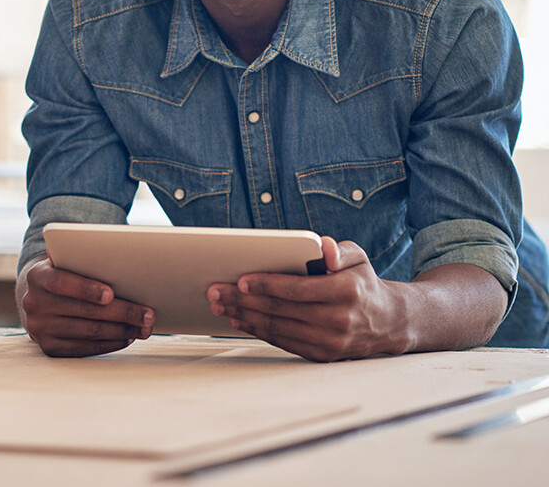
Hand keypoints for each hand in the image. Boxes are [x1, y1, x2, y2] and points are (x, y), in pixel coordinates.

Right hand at [19, 256, 154, 356]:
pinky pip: (84, 349)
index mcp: (38, 276)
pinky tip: (127, 337)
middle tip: (148, 314)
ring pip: (88, 332)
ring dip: (121, 331)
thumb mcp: (65, 259)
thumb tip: (118, 256)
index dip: (87, 288)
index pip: (62, 282)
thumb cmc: (63, 271)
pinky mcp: (49, 348)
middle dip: (121, 312)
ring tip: (144, 328)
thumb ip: (82, 257)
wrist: (37, 295)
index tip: (111, 293)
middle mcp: (34, 303)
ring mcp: (39, 328)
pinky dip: (109, 343)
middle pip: (84, 310)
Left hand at [207, 237, 408, 361]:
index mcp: (346, 292)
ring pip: (278, 329)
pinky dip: (258, 331)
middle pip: (281, 310)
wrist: (387, 321)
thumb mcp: (358, 257)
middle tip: (216, 292)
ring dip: (244, 317)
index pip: (297, 289)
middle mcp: (339, 320)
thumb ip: (339, 249)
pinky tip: (240, 320)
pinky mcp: (322, 356)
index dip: (267, 285)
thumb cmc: (362, 281)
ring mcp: (330, 342)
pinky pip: (283, 342)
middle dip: (243, 300)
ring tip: (220, 306)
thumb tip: (323, 247)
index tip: (241, 280)